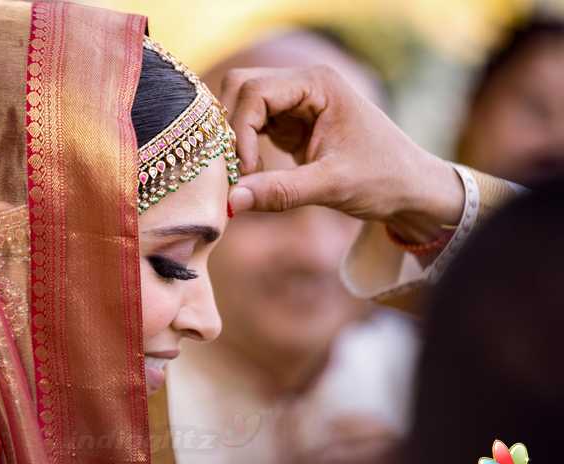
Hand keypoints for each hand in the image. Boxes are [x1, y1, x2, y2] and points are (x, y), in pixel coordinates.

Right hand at [221, 66, 463, 242]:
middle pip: (242, 88)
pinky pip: (252, 127)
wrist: (411, 189)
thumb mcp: (331, 186)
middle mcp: (304, 85)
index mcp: (318, 84)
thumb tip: (232, 202)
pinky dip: (244, 148)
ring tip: (245, 174)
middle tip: (236, 169)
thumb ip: (280, 192)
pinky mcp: (290, 124)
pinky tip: (252, 174)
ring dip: (235, 139)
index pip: (255, 91)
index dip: (240, 129)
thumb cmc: (383, 179)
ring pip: (242, 107)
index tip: (246, 170)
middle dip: (230, 128)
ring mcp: (296, 103)